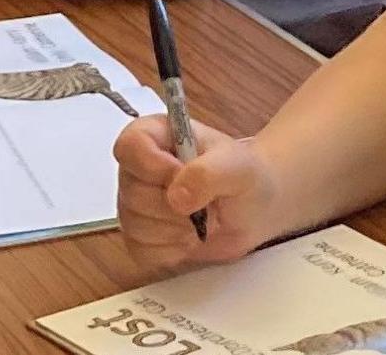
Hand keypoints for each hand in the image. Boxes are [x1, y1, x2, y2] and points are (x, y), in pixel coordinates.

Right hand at [114, 116, 284, 271]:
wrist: (255, 211)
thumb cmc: (246, 178)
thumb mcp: (239, 167)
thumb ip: (209, 173)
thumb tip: (176, 197)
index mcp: (158, 136)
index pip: (130, 145)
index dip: (153, 165)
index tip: (182, 174)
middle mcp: (139, 169)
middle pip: (132, 192)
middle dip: (175, 204)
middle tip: (206, 200)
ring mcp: (134, 204)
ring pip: (136, 225)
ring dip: (178, 229)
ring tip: (202, 218)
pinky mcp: (139, 238)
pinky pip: (142, 251)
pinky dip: (172, 250)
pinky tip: (191, 236)